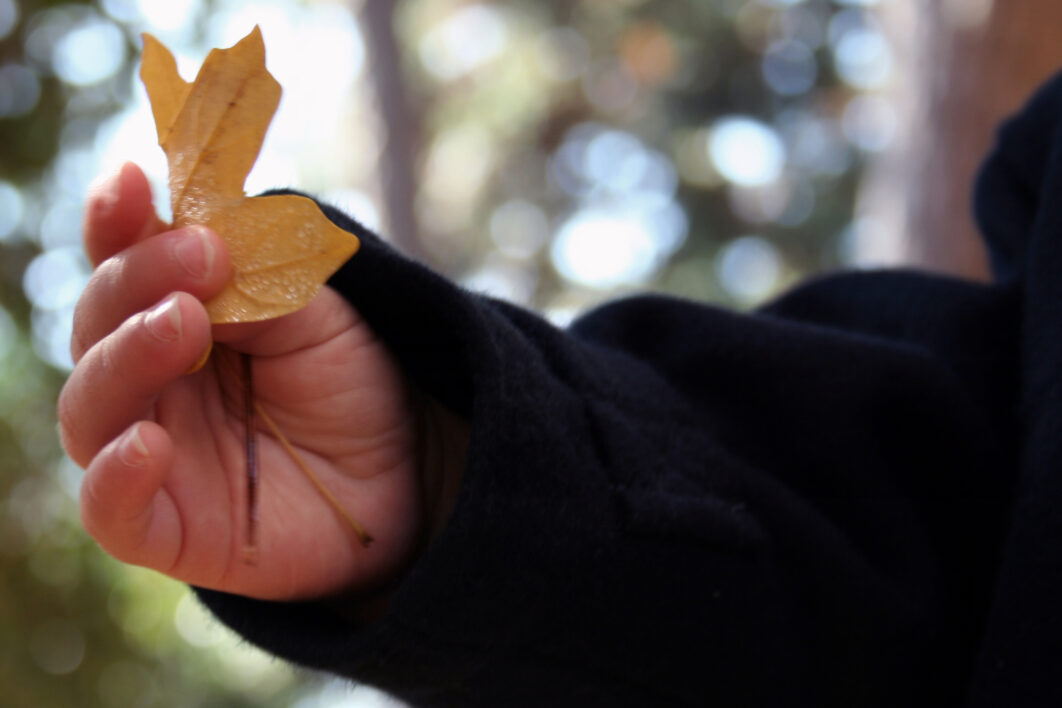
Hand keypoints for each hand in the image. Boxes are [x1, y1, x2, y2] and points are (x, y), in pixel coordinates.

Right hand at [59, 163, 465, 601]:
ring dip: (127, 357)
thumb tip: (194, 245)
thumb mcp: (316, 313)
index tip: (129, 183)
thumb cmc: (352, 383)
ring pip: (92, 408)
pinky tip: (148, 443)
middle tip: (201, 257)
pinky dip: (116, 477)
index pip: (123, 267)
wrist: (408, 470)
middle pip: (98, 328)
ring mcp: (151, 453)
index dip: (116, 226)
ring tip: (183, 322)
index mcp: (176, 319)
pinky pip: (111, 510)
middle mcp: (149, 384)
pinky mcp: (165, 528)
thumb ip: (254, 282)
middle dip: (137, 282)